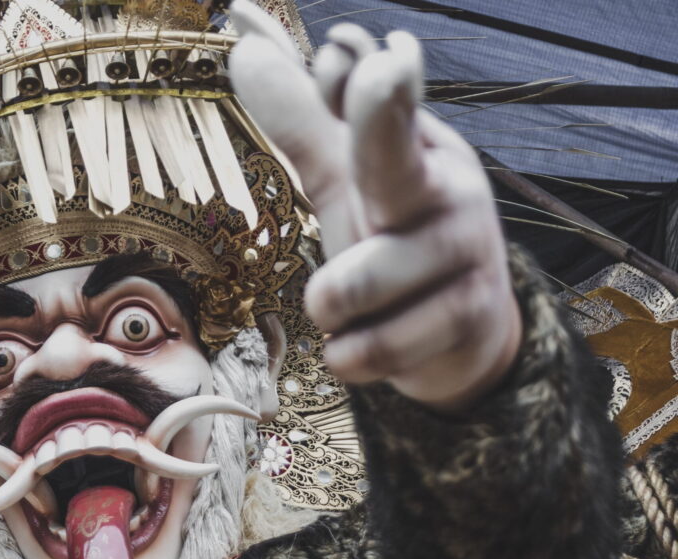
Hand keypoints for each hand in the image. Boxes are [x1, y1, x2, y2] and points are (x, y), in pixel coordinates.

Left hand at [229, 0, 520, 410]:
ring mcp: (465, 255)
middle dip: (376, 117)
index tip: (345, 52)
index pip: (389, 102)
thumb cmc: (398, 247)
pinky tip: (364, 341)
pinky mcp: (468, 321)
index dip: (360, 81)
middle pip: (392, 158)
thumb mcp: (348, 183)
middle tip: (378, 71)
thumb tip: (247, 48)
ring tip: (348, 305)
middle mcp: (450, 192)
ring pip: (352, 286)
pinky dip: (348, 355)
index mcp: (419, 152)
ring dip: (329, 306)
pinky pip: (367, 349)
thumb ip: (302, 124)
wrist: (464, 337)